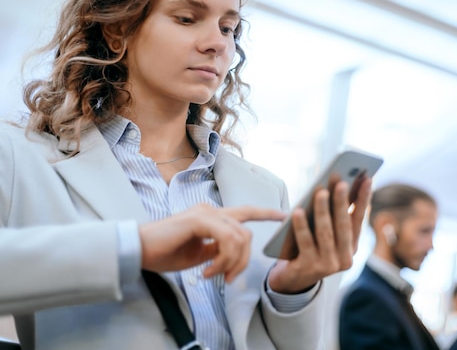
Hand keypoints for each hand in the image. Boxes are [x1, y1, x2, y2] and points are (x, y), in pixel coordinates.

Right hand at [139, 203, 284, 282]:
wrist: (139, 250)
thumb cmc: (164, 253)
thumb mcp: (199, 255)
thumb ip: (218, 250)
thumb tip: (232, 255)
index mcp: (212, 217)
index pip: (245, 212)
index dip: (266, 213)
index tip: (283, 216)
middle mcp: (211, 210)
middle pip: (246, 233)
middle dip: (243, 260)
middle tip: (228, 279)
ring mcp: (205, 213)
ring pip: (239, 237)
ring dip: (230, 263)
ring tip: (212, 275)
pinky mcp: (199, 219)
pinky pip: (226, 239)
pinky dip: (222, 259)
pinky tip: (207, 270)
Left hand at [268, 177, 371, 293]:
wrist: (292, 279)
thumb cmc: (309, 247)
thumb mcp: (324, 233)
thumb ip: (332, 216)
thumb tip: (335, 186)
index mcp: (351, 247)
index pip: (359, 218)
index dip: (363, 198)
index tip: (367, 179)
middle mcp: (344, 258)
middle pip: (343, 225)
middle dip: (342, 202)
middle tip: (340, 182)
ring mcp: (327, 265)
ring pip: (325, 233)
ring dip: (322, 210)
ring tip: (320, 192)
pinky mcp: (309, 268)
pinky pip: (305, 242)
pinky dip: (301, 225)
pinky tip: (297, 211)